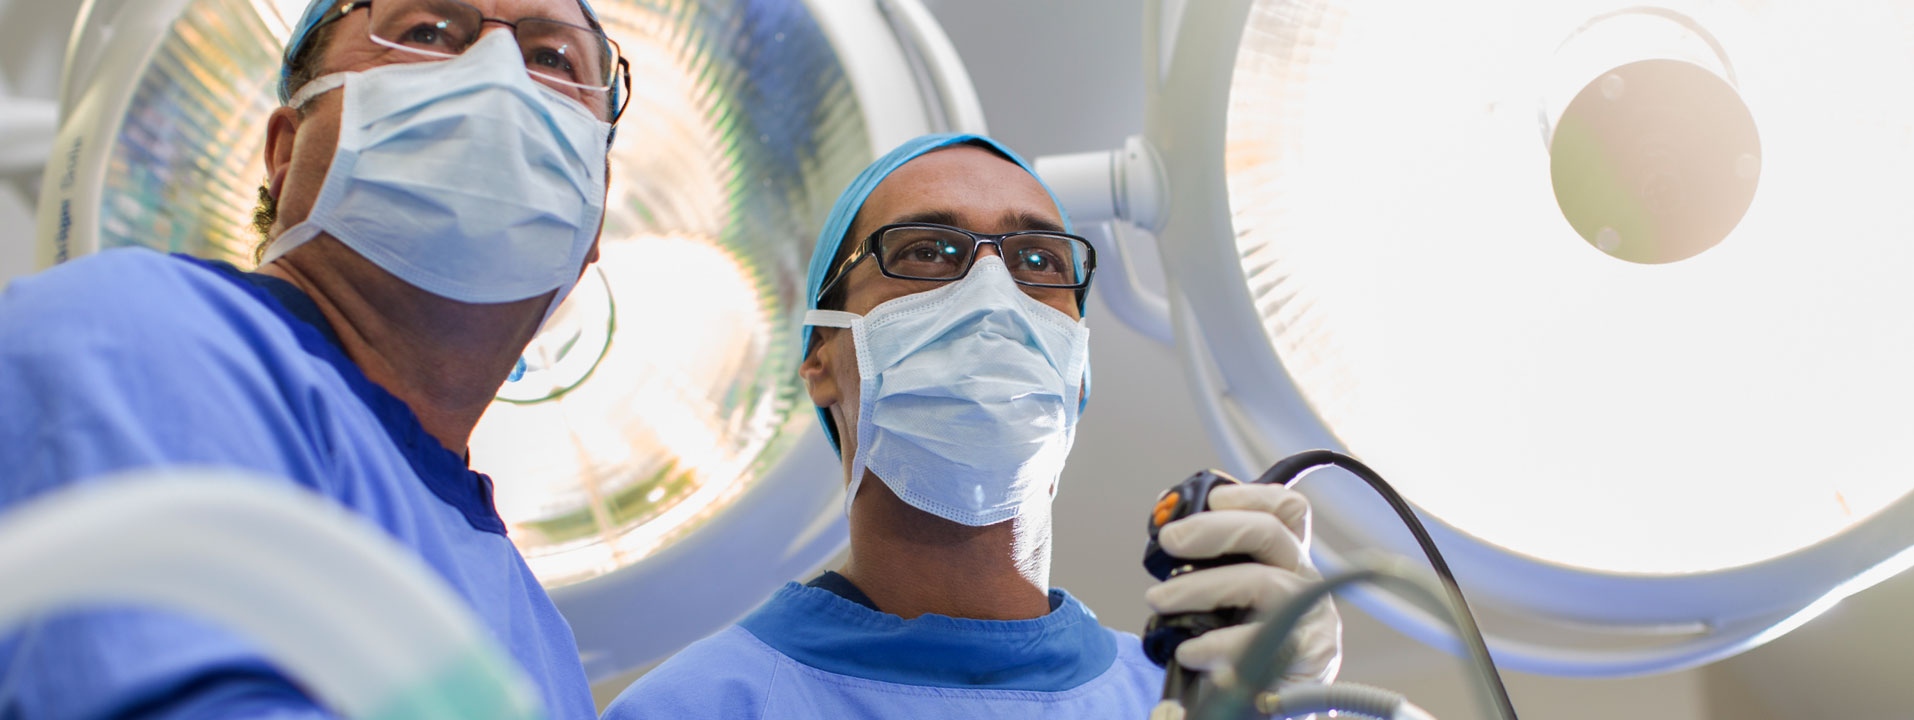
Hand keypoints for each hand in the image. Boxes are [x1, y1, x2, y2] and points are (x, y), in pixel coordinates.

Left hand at [1143, 483, 1342, 687]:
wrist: (1263, 706)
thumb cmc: (1238, 644)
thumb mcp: (1225, 597)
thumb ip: (1207, 564)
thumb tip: (1167, 530)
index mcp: (1286, 559)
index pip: (1286, 508)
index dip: (1250, 494)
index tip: (1208, 497)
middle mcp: (1304, 580)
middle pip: (1271, 533)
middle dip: (1213, 529)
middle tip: (1169, 540)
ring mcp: (1314, 617)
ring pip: (1261, 582)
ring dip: (1200, 587)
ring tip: (1160, 600)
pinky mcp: (1311, 658)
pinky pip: (1262, 641)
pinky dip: (1218, 644)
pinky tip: (1190, 651)